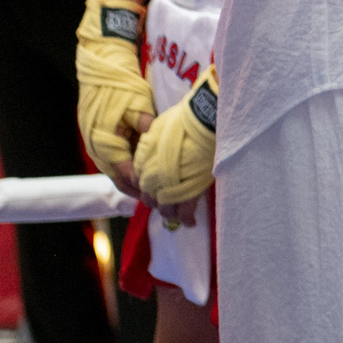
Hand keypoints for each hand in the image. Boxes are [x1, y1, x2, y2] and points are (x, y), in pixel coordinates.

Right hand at [75, 0, 154, 191]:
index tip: (160, 193)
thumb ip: (146, 123)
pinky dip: (125, 168)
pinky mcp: (96, 137)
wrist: (100, 64)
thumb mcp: (138, 101)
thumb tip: (155, 139)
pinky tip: (141, 170)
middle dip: (136, 189)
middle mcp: (96, 146)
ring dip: (130, 181)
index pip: (125, 172)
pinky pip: (111, 160)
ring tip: (151, 190)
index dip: (143, 184)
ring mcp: (94, 143)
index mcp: (105, 140)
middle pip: (117, 177)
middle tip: (157, 200)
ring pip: (113, 171)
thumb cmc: (120, 82)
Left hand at [133, 66, 218, 207]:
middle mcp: (151, 179)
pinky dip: (187, 219)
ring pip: (167, 209)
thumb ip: (150, 146)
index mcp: (142, 164)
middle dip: (158, 202)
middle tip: (169, 200)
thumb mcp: (156, 130)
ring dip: (171, 212)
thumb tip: (150, 152)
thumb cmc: (181, 120)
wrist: (201, 119)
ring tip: (179, 212)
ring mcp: (169, 187)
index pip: (141, 185)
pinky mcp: (189, 192)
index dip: (149, 188)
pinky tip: (190, 222)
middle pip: (151, 199)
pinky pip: (186, 212)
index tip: (158, 188)